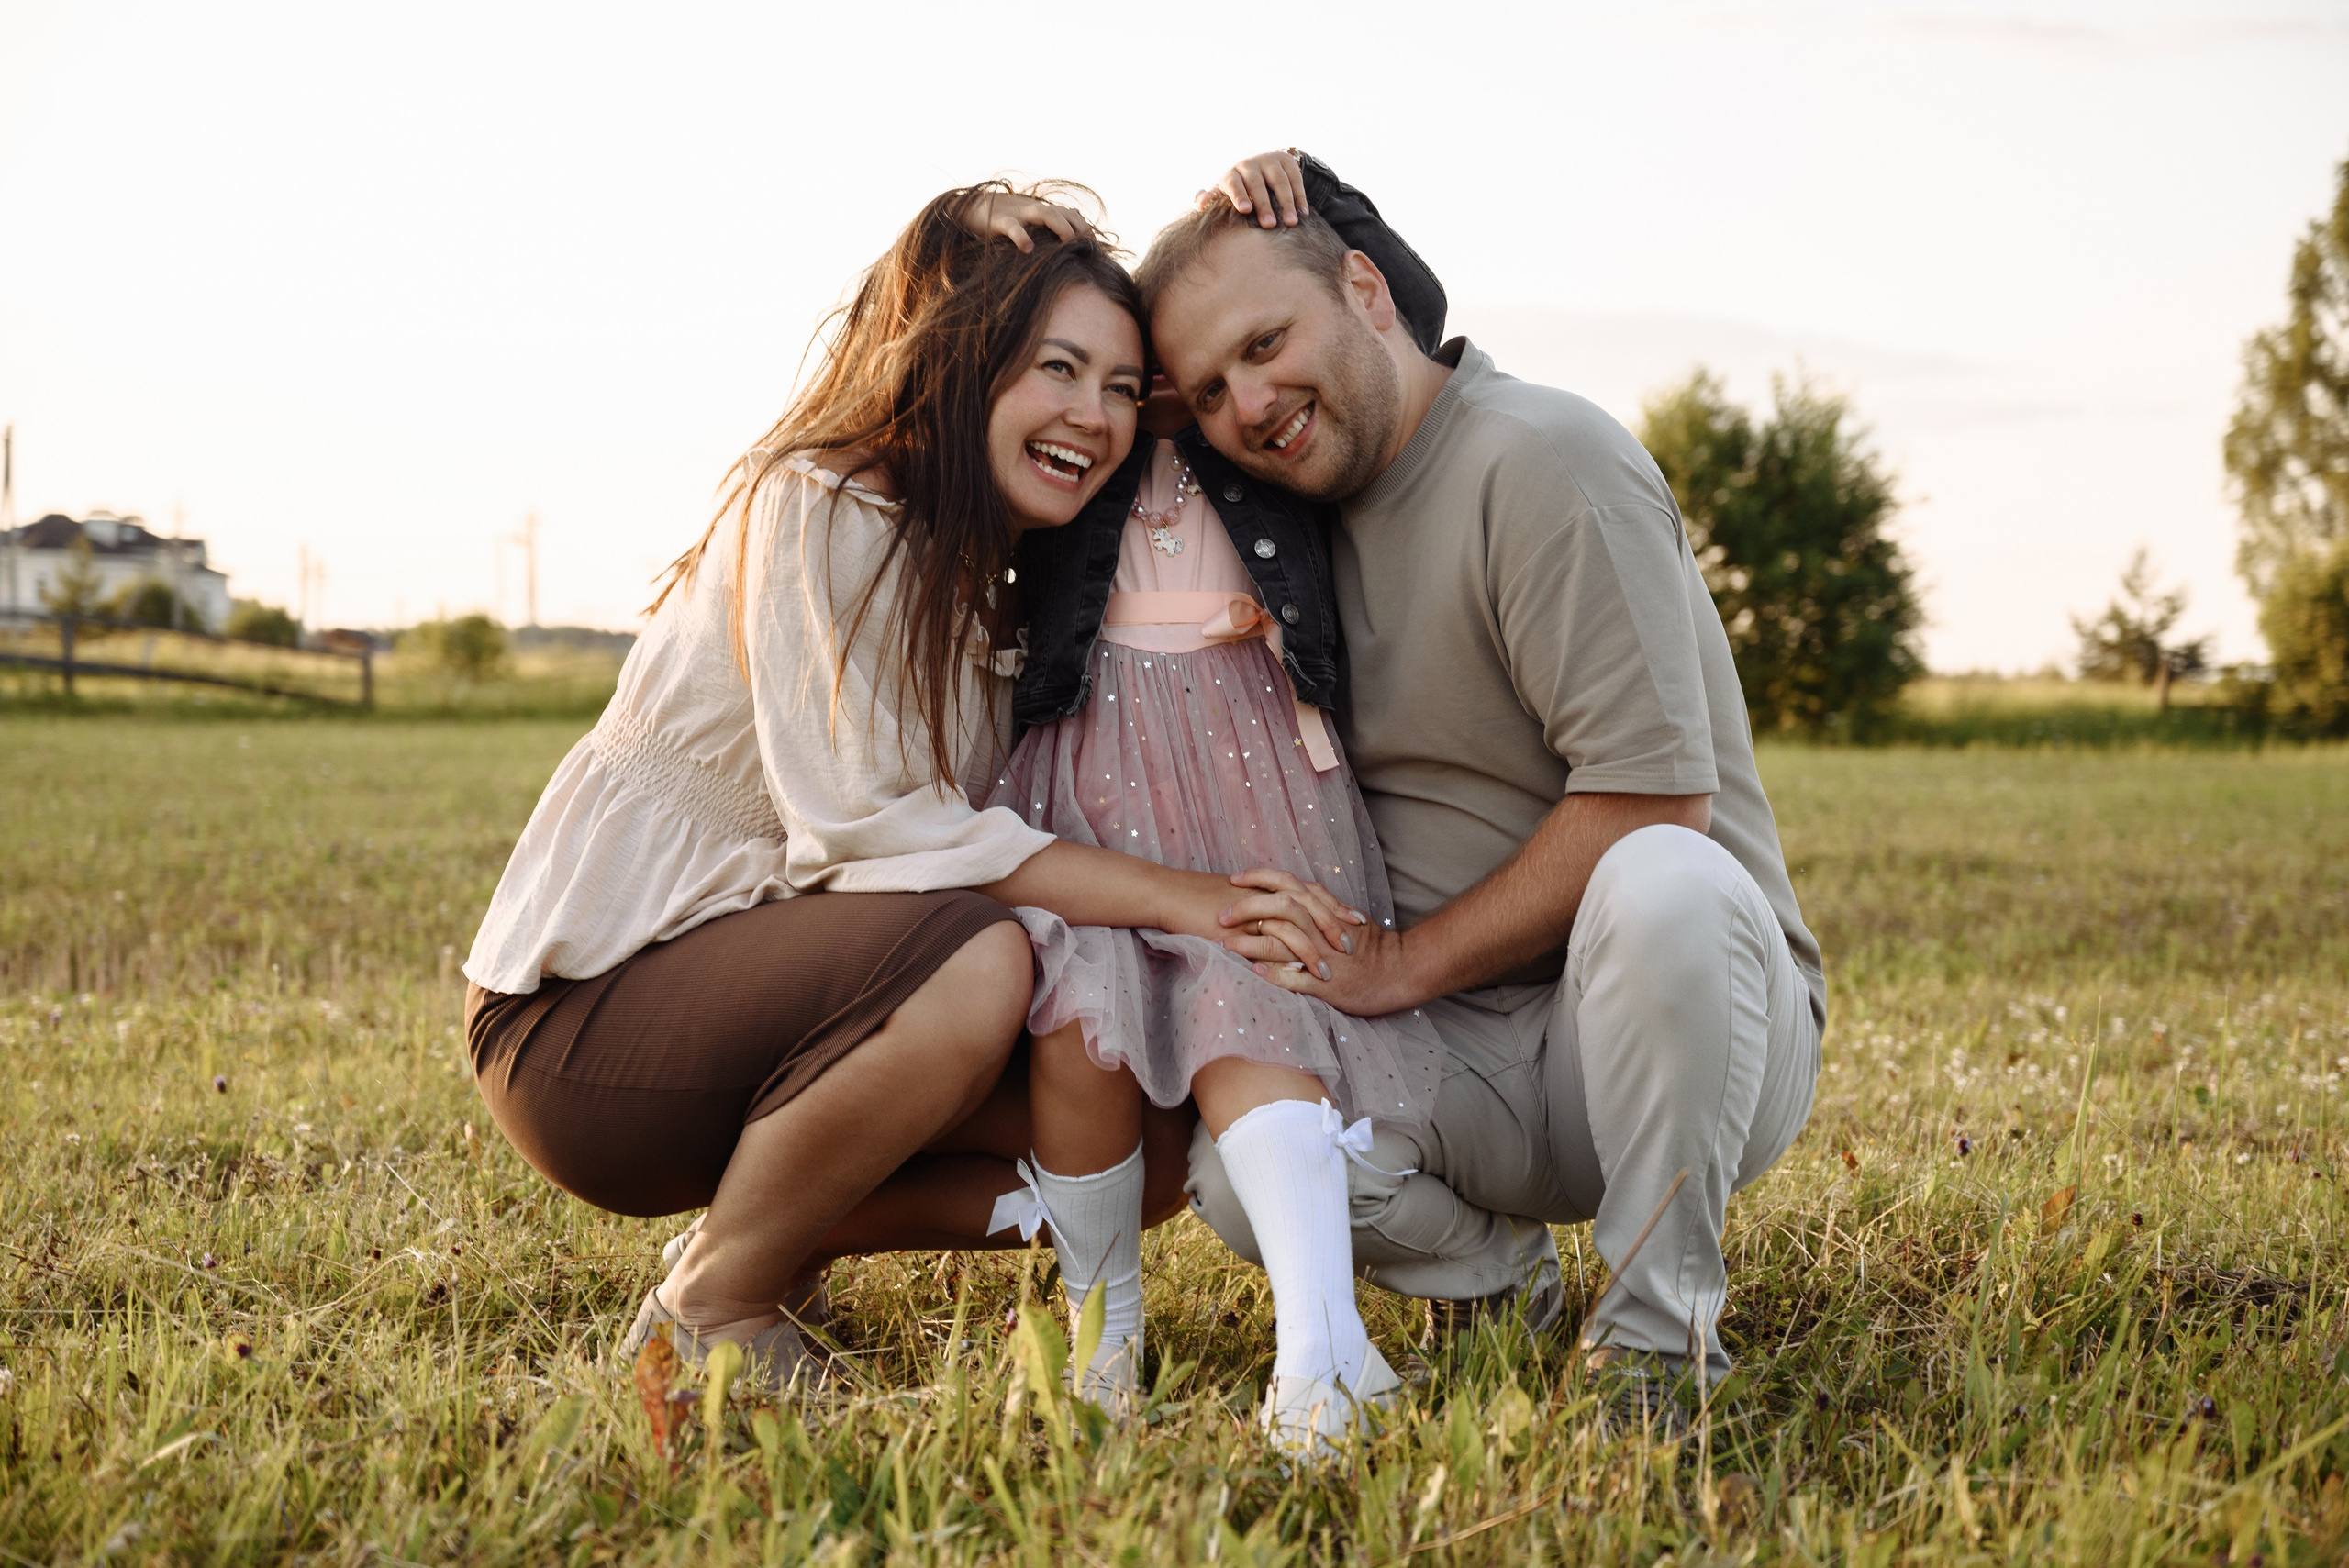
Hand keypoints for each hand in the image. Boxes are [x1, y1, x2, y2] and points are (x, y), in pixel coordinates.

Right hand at [956, 189, 1094, 253]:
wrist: (969, 208)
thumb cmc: (1002, 216)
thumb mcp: (1030, 216)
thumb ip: (1054, 216)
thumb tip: (1078, 214)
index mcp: (1041, 210)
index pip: (1071, 216)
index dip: (1084, 229)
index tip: (1095, 247)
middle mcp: (1033, 209)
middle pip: (1063, 212)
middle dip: (1078, 227)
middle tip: (1087, 246)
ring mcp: (1018, 214)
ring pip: (1044, 213)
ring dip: (1059, 225)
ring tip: (1068, 240)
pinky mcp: (999, 221)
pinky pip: (1012, 227)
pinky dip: (1021, 236)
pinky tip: (1028, 249)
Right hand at [1156, 867, 1353, 974]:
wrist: (1167, 894)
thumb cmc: (1195, 900)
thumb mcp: (1234, 901)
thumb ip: (1257, 911)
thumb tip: (1273, 926)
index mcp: (1267, 885)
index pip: (1310, 892)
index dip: (1334, 906)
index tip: (1356, 920)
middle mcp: (1265, 893)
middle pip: (1312, 905)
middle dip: (1335, 924)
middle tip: (1353, 941)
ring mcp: (1253, 908)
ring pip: (1295, 924)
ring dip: (1313, 949)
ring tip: (1328, 972)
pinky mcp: (1239, 926)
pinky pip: (1269, 940)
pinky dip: (1287, 957)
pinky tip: (1299, 974)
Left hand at [1199, 149, 1307, 228]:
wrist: (1262, 166)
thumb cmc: (1239, 189)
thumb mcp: (1225, 193)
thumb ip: (1213, 199)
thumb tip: (1200, 205)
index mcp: (1232, 174)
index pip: (1233, 183)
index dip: (1239, 195)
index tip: (1245, 210)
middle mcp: (1250, 165)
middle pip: (1257, 184)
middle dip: (1264, 205)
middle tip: (1269, 225)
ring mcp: (1270, 162)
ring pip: (1279, 182)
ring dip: (1286, 203)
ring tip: (1291, 223)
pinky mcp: (1287, 162)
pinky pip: (1296, 179)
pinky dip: (1300, 197)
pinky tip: (1303, 213)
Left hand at [1230, 877, 1420, 1018]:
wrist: (1401, 971)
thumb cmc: (1372, 946)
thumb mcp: (1346, 918)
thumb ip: (1320, 905)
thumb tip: (1292, 895)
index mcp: (1324, 909)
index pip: (1287, 883)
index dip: (1258, 877)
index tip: (1235, 879)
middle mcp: (1321, 927)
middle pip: (1279, 906)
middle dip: (1246, 907)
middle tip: (1221, 914)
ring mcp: (1323, 955)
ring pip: (1282, 940)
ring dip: (1249, 941)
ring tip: (1223, 943)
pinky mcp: (1325, 984)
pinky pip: (1294, 978)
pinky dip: (1271, 975)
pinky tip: (1251, 973)